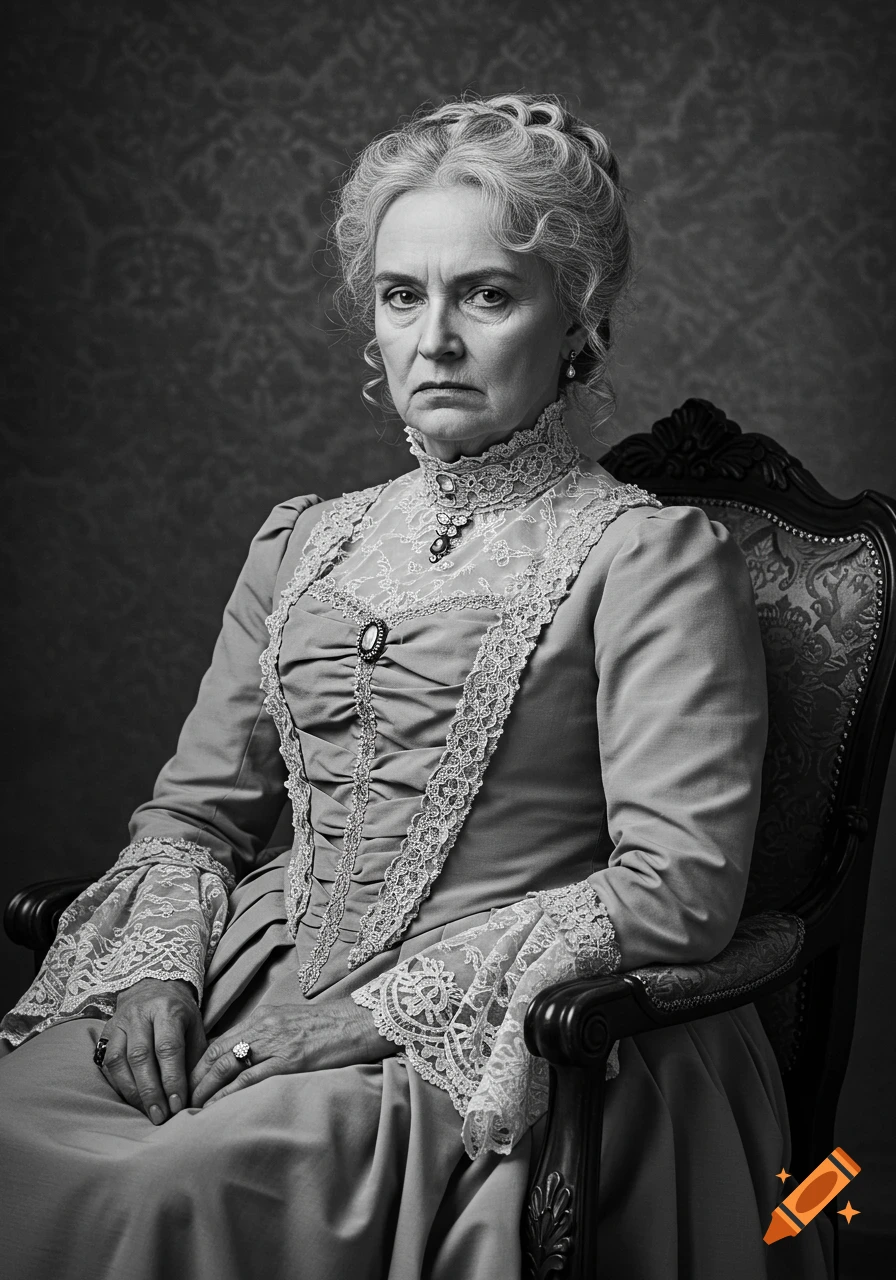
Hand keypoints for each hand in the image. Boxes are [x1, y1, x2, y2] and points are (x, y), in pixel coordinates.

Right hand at [98, 977, 205, 1124]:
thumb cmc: (180, 1016)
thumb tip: (192, 1098)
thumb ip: (193, 1061)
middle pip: (141, 1056)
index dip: (172, 1079)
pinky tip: (133, 1099)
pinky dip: (120, 1085)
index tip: (177, 1105)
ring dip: (133, 1092)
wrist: (155, 989)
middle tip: (161, 1116)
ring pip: (119, 1061)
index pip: (168, 1048)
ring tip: (147, 1112)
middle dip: (151, 1091)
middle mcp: (140, 1014)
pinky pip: (107, 1064)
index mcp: (167, 1009)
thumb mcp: (195, 1029)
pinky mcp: (105, 1033)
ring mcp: (119, 1022)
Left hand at [189, 997, 390, 1108]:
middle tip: (180, 1100)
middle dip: (194, 1078)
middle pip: (216, 1053)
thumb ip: (267, 1034)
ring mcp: (276, 1043)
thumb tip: (244, 1055)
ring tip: (191, 1108)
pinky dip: (228, 1094)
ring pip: (227, 1066)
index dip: (198, 1064)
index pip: (219, 1041)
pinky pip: (250, 1079)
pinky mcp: (290, 1060)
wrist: (359, 1023)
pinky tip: (216, 1107)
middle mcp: (263, 1027)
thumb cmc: (328, 1026)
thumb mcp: (291, 1021)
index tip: (186, 1083)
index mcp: (263, 1017)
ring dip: (205, 1089)